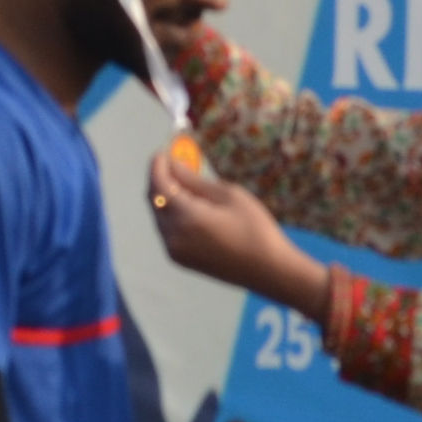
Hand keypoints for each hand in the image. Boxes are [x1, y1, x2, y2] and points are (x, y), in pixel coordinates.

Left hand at [150, 148, 322, 311]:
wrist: (267, 270)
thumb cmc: (255, 228)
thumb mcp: (228, 195)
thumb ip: (195, 181)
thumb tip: (174, 166)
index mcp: (186, 218)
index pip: (159, 187)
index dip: (157, 166)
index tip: (162, 151)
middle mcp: (173, 236)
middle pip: (154, 202)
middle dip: (159, 180)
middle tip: (173, 163)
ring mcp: (174, 251)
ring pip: (159, 216)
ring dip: (165, 197)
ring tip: (184, 183)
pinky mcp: (180, 259)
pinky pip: (167, 230)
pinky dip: (171, 213)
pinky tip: (188, 205)